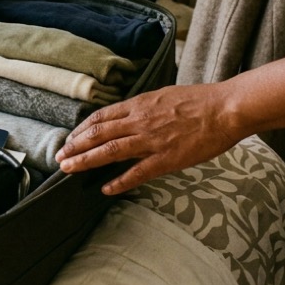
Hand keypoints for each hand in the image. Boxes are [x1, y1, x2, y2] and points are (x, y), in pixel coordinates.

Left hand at [55, 83, 243, 195]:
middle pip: (98, 134)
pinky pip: (137, 172)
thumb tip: (127, 115)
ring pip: (110, 151)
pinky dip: (119, 182)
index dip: (81, 130)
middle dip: (75, 147)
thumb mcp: (162, 96)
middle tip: (59, 158)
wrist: (225, 109)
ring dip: (86, 161)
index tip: (70, 139)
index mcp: (138, 105)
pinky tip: (106, 189)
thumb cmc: (198, 101)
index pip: (100, 118)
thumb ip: (142, 107)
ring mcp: (151, 141)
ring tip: (69, 170)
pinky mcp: (166, 159)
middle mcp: (139, 122)